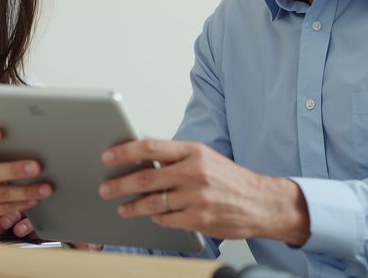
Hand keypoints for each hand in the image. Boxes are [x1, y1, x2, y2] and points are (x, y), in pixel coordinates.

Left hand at [98, 139, 309, 244]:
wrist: (262, 202)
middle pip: (146, 177)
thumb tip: (142, 155)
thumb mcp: (205, 157)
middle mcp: (195, 173)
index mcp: (194, 151)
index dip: (125, 151)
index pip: (151, 147)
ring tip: (122, 206)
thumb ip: (176, 156)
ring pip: (153, 203)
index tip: (108, 157)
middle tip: (105, 188)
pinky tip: (151, 216)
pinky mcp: (199, 221)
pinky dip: (156, 218)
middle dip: (120, 184)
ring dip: (133, 206)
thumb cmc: (230, 178)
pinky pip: (166, 220)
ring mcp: (197, 198)